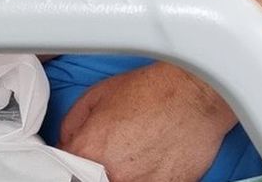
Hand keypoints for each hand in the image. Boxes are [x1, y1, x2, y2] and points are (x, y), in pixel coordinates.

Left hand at [59, 62, 236, 181]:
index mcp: (89, 149)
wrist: (198, 94)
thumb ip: (74, 123)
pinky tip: (152, 161)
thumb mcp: (100, 93)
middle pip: (89, 180)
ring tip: (135, 156)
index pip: (62, 169)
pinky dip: (145, 177)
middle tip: (113, 153)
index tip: (80, 157)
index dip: (72, 159)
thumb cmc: (156, 89)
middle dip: (95, 169)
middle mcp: (112, 173)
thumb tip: (67, 141)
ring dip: (121, 174)